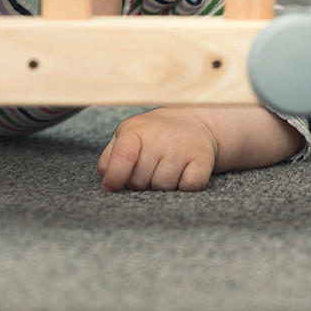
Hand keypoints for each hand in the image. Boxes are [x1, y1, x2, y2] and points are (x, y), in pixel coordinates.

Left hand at [98, 107, 220, 191]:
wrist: (192, 123)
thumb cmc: (151, 135)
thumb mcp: (125, 137)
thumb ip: (109, 159)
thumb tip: (108, 185)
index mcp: (136, 130)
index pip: (123, 156)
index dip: (115, 177)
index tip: (112, 187)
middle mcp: (161, 136)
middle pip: (140, 180)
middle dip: (140, 182)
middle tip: (147, 169)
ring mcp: (183, 147)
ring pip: (163, 187)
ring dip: (161, 186)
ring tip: (164, 169)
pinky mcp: (203, 158)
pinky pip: (189, 187)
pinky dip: (183, 187)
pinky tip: (182, 174)